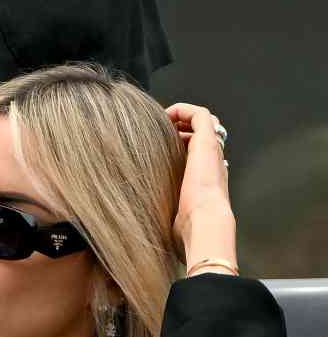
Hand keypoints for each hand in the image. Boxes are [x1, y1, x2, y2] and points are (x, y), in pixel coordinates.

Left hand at [166, 103, 236, 269]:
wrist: (203, 223)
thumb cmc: (185, 226)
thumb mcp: (166, 215)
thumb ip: (154, 209)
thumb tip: (126, 222)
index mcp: (203, 178)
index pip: (194, 155)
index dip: (176, 146)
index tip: (154, 148)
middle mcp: (210, 162)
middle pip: (199, 136)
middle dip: (177, 130)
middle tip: (156, 132)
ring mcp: (211, 151)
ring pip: (202, 122)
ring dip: (180, 117)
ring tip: (160, 121)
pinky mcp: (208, 142)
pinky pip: (200, 114)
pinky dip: (183, 110)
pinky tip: (164, 115)